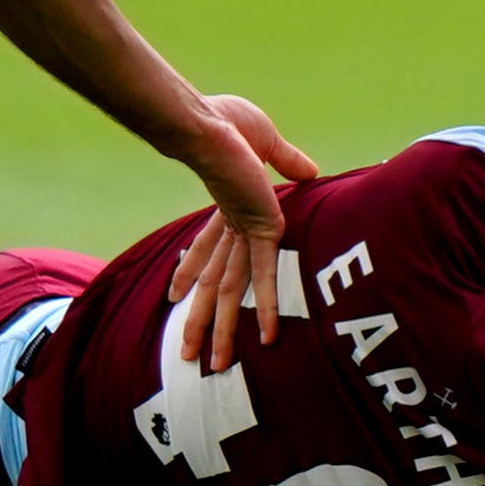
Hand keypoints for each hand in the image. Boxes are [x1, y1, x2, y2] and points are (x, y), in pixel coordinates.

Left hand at [161, 93, 320, 367]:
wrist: (204, 119)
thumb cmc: (225, 119)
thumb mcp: (264, 142)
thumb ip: (287, 161)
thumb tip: (310, 170)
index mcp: (226, 205)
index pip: (206, 248)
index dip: (191, 272)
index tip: (174, 296)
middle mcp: (229, 225)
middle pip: (214, 282)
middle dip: (201, 319)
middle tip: (189, 357)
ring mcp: (241, 231)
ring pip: (230, 291)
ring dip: (223, 329)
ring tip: (214, 365)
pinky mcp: (259, 229)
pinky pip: (264, 274)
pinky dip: (266, 305)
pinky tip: (268, 337)